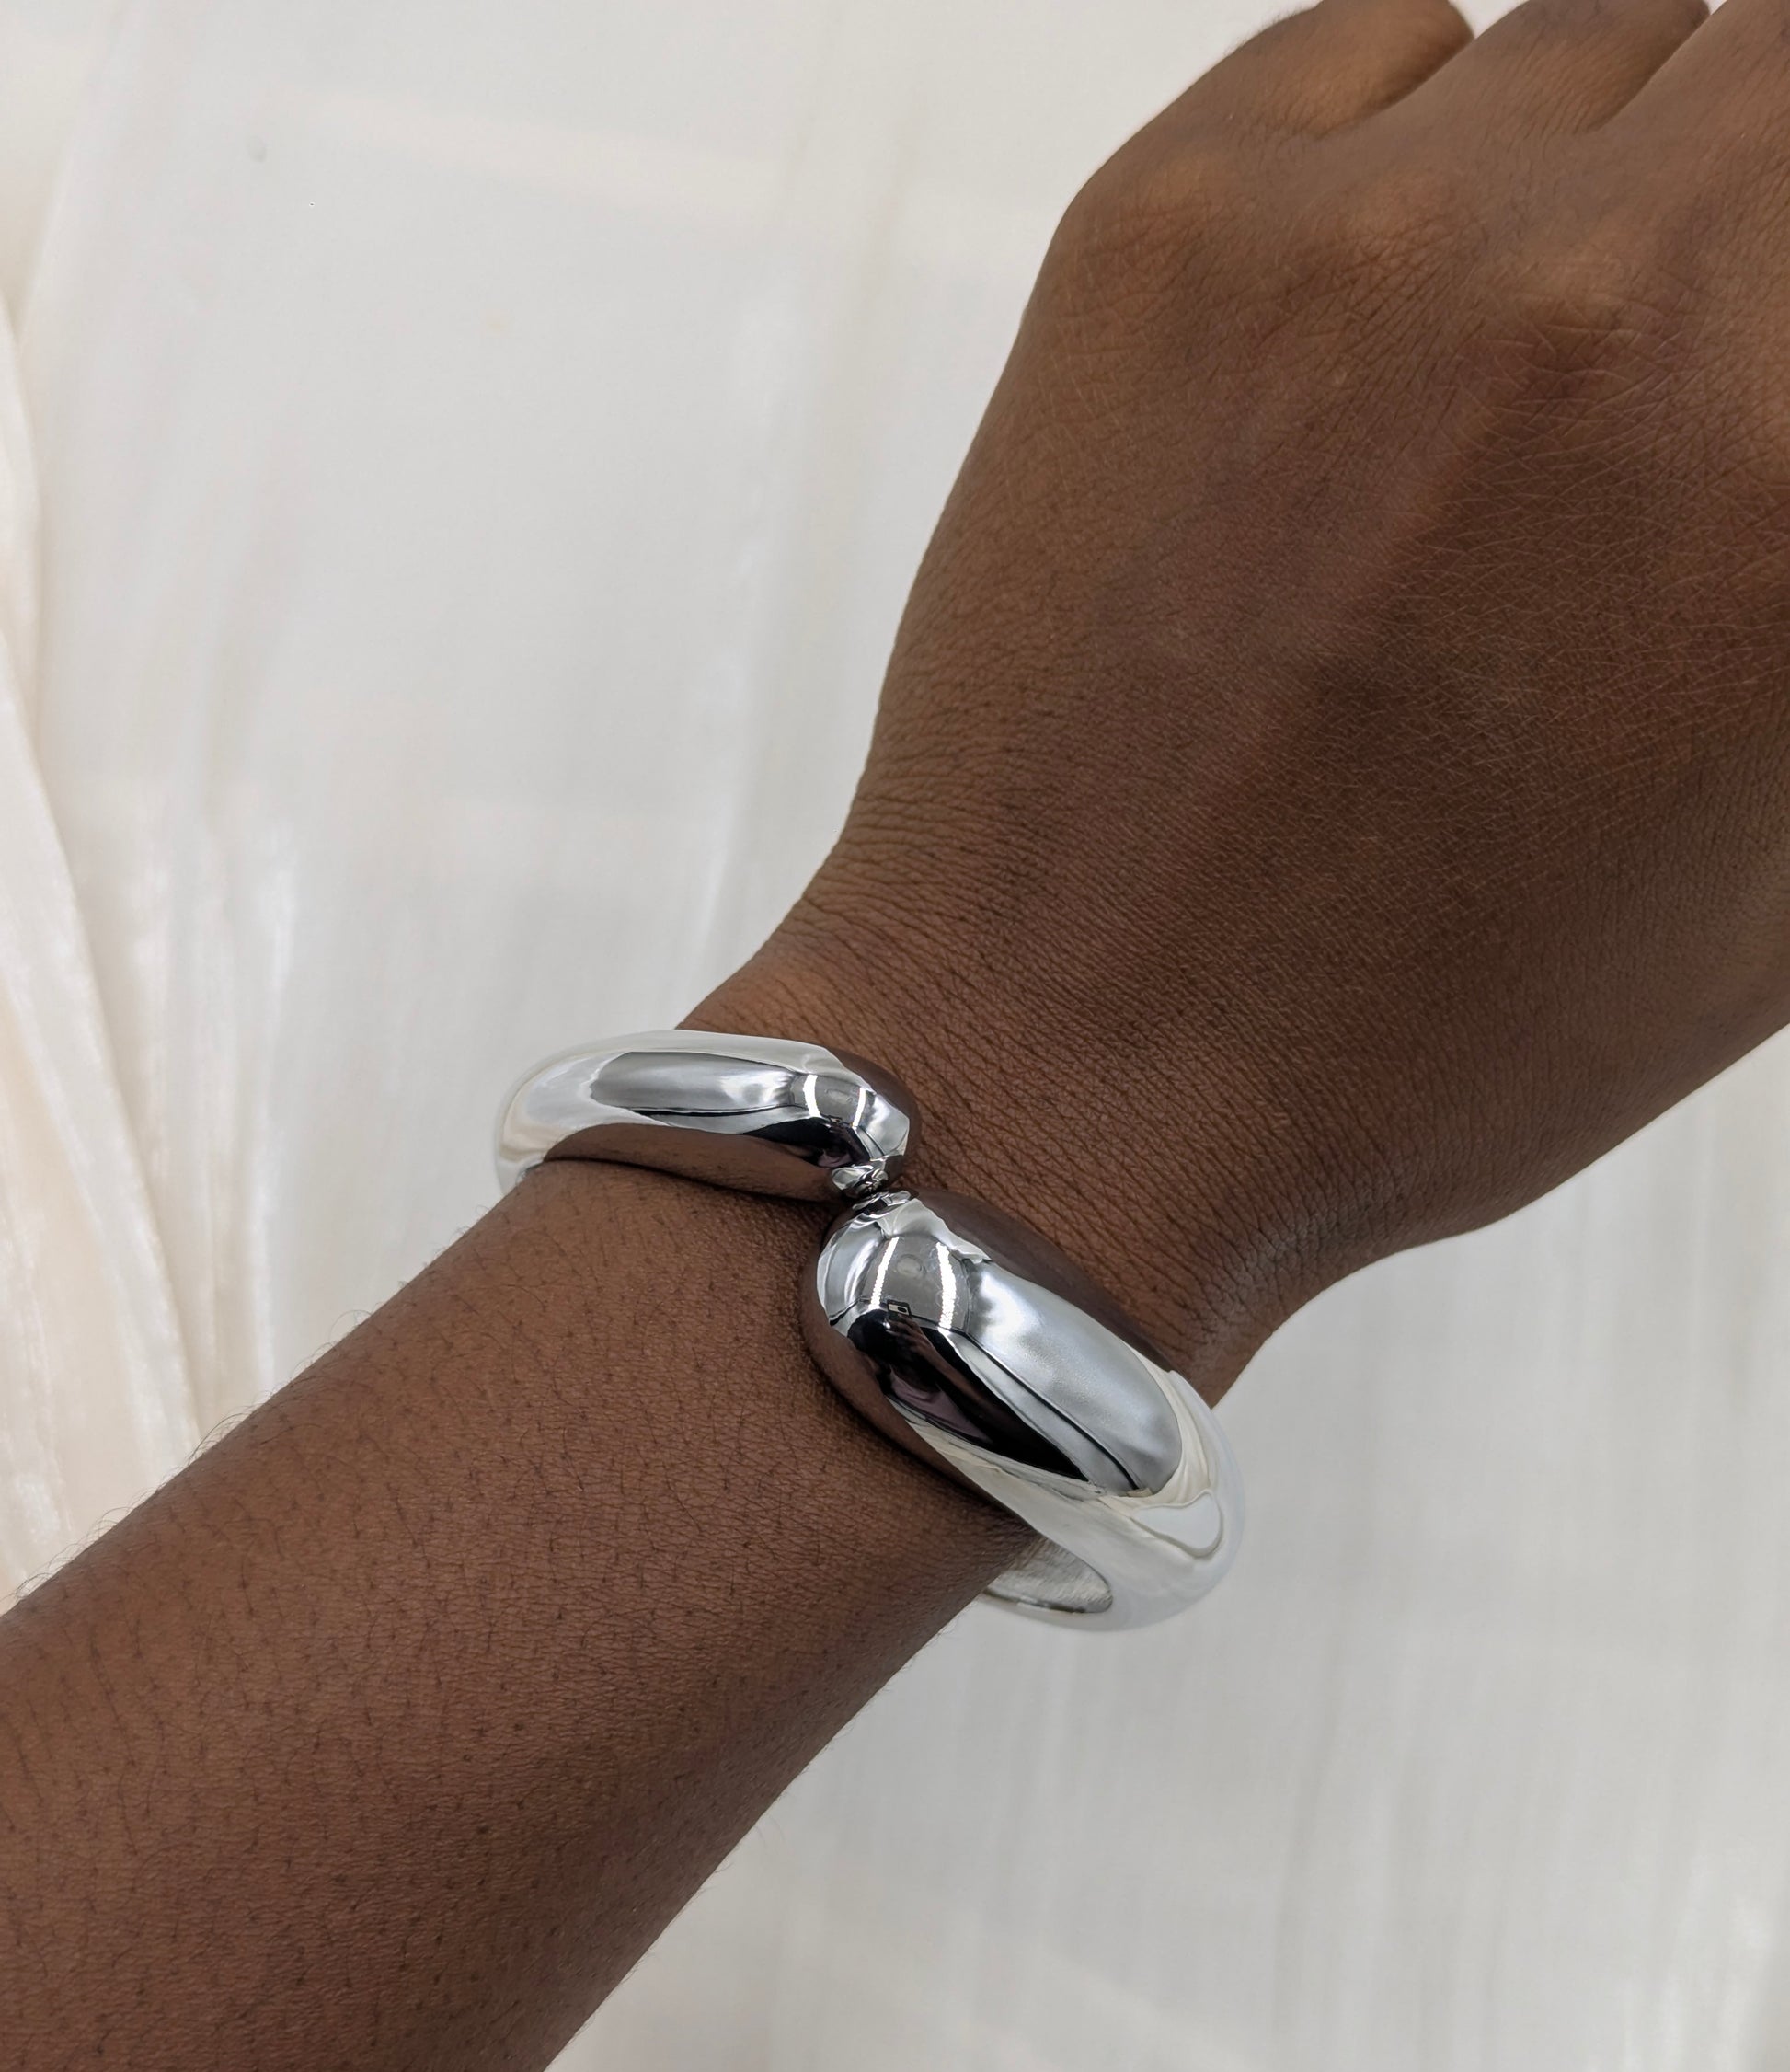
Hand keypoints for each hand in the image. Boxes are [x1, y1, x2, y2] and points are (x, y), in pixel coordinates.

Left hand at [703, 0, 1789, 1390]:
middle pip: (1769, 77)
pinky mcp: (1167, 227)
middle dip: (1744, 211)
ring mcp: (1377, 239)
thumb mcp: (1776, 870)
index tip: (1748, 373)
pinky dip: (1413, 152)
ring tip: (1503, 385)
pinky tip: (1367, 337)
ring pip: (1591, 43)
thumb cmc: (1422, 1030)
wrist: (1076, 1070)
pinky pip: (1380, 49)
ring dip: (1591, 180)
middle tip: (1666, 363)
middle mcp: (1618, 302)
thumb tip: (1782, 416)